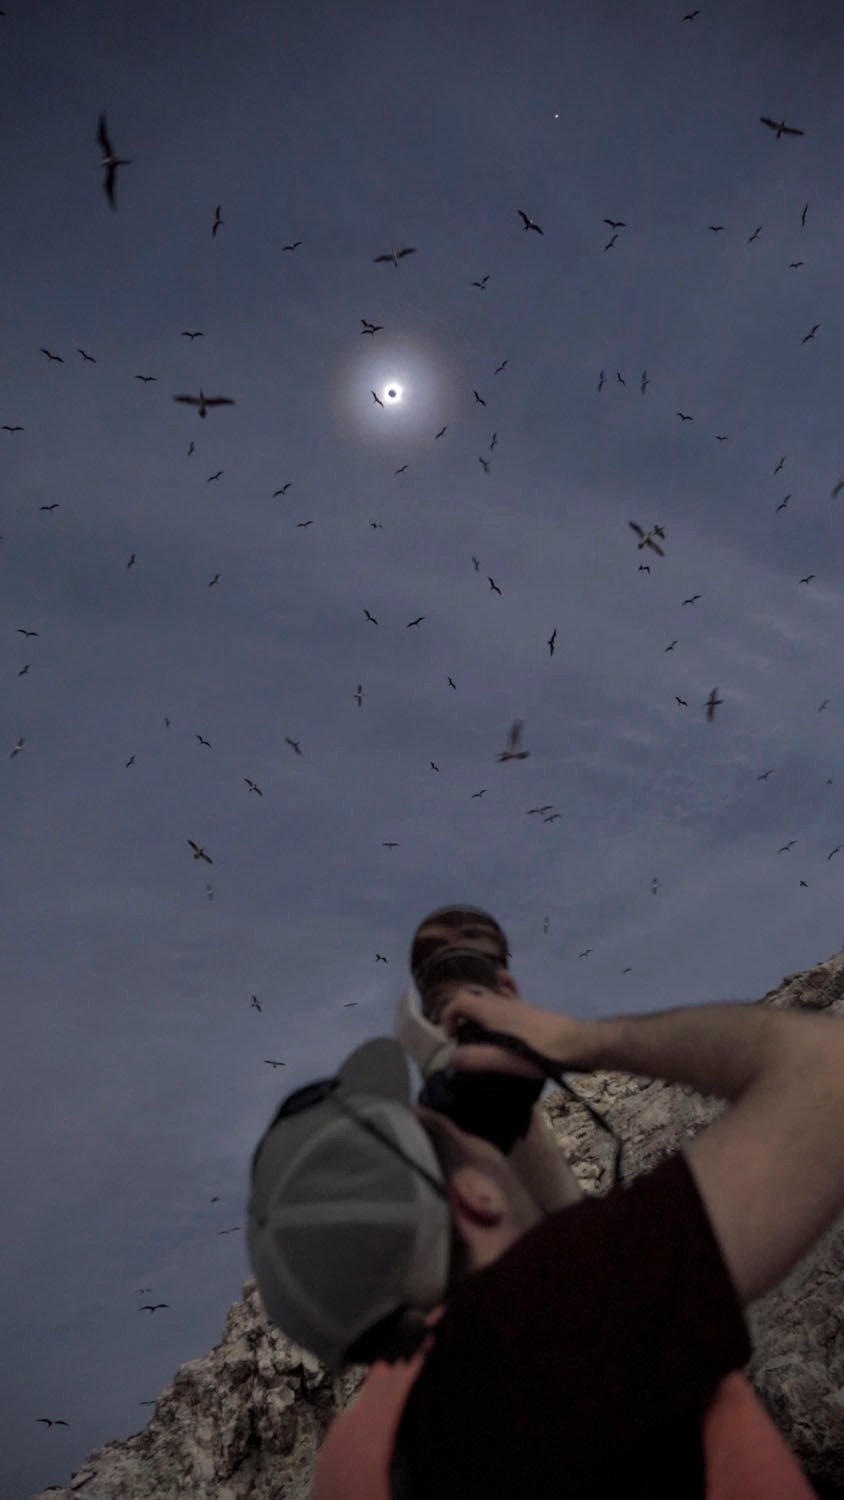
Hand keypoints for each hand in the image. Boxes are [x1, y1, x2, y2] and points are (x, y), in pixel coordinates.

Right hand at [440, 986, 578, 1077]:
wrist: (576, 1043)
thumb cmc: (539, 1052)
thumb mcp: (505, 1060)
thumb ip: (476, 1058)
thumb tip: (451, 1057)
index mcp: (491, 1010)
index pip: (459, 1001)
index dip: (447, 1016)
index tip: (451, 1037)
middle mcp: (501, 1001)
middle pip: (472, 997)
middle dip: (460, 1013)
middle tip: (461, 1037)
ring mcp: (516, 1003)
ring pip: (488, 997)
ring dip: (477, 1010)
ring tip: (476, 1031)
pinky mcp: (528, 1009)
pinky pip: (508, 995)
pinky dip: (499, 993)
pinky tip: (502, 1000)